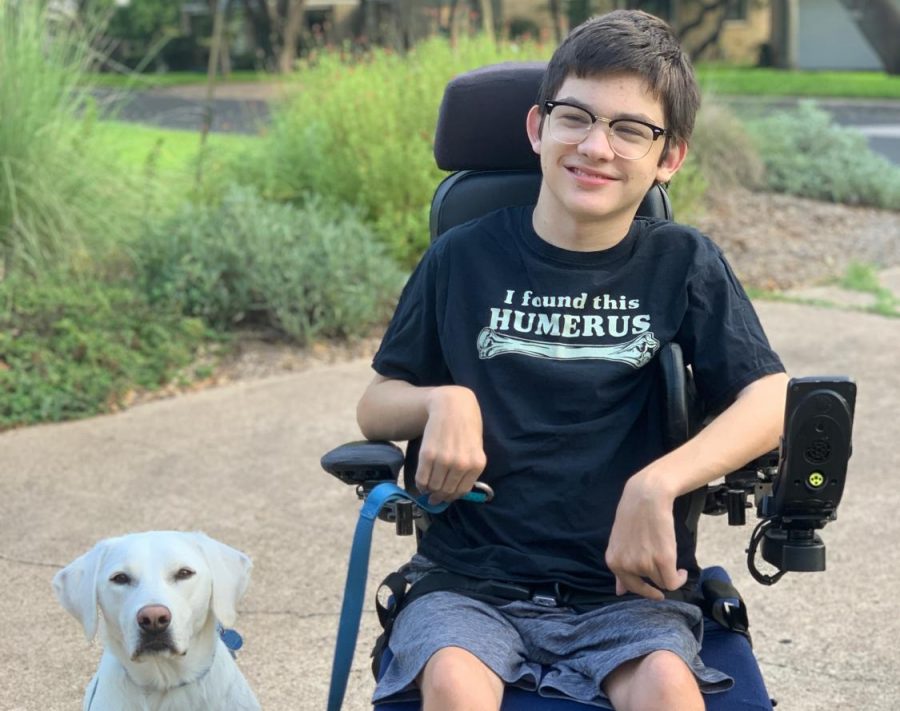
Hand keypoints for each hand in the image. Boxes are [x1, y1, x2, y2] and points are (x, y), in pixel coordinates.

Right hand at [415, 386, 486, 504]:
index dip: (451, 497)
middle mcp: (461, 465)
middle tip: (434, 497)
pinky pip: (422, 478)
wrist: (452, 405)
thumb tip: (455, 490)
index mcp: (476, 464)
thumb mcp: (476, 448)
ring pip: (434, 487)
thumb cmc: (466, 425)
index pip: (462, 491)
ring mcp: (444, 460)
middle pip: (447, 491)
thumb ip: (469, 469)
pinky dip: (420, 484)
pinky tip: (421, 482)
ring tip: (427, 488)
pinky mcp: (427, 454)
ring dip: (429, 491)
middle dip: (439, 496)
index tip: (445, 498)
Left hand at [605, 470, 687, 599]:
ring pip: (662, 583)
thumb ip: (620, 566)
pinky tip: (682, 571)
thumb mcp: (619, 541)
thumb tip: (620, 592)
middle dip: (657, 583)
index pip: (631, 586)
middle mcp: (626, 565)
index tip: (656, 591)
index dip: (645, 589)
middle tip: (666, 573)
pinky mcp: (662, 559)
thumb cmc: (633, 515)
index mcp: (613, 561)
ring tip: (673, 563)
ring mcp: (644, 564)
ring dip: (670, 576)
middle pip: (648, 587)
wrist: (646, 496)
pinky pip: (674, 582)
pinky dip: (680, 579)